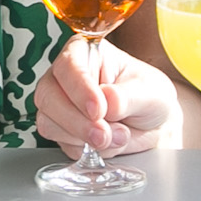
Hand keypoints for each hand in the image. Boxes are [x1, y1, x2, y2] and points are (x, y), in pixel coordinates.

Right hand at [35, 37, 181, 156]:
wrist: (152, 126)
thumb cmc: (148, 97)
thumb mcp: (150, 91)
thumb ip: (128, 96)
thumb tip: (108, 101)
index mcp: (85, 52)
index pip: (68, 65)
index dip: (79, 89)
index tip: (98, 110)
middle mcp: (65, 76)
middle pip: (48, 96)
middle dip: (77, 121)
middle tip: (104, 134)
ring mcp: (58, 104)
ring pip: (49, 123)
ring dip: (82, 137)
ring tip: (115, 137)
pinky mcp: (59, 129)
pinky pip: (60, 143)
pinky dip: (84, 149)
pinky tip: (105, 143)